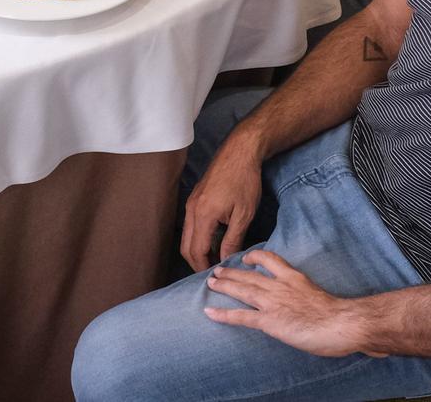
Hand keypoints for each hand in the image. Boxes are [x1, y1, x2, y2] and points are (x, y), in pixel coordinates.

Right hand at [180, 138, 264, 272]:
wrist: (239, 152)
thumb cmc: (244, 181)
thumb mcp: (243, 214)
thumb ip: (233, 240)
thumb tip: (226, 260)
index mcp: (203, 215)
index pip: (196, 251)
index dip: (203, 268)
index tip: (215, 278)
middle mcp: (192, 209)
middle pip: (186, 246)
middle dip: (197, 263)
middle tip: (214, 273)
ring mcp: (191, 203)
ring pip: (187, 236)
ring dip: (197, 250)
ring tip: (215, 260)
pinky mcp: (196, 198)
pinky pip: (191, 224)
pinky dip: (199, 238)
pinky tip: (214, 242)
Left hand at [203, 249, 378, 356]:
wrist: (342, 323)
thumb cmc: (339, 316)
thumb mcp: (322, 298)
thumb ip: (309, 298)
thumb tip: (308, 307)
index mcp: (294, 279)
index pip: (271, 261)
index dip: (256, 257)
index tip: (247, 258)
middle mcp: (280, 287)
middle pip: (250, 276)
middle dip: (232, 272)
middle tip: (217, 270)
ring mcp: (273, 303)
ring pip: (242, 290)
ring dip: (224, 286)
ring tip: (211, 283)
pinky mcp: (270, 321)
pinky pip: (242, 316)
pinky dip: (224, 314)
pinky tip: (210, 313)